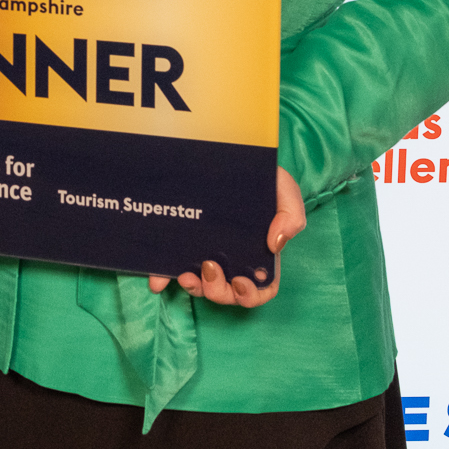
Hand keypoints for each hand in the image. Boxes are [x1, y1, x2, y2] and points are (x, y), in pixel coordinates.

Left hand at [149, 166, 304, 306]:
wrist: (231, 154)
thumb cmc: (262, 177)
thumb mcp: (284, 191)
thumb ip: (291, 215)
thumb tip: (276, 244)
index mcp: (259, 254)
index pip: (260, 288)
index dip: (251, 294)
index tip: (241, 282)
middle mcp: (233, 259)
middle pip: (229, 293)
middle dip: (220, 292)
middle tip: (210, 269)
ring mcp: (206, 252)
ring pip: (202, 287)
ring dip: (195, 289)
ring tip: (187, 275)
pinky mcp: (183, 244)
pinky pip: (172, 268)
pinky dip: (164, 279)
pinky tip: (157, 280)